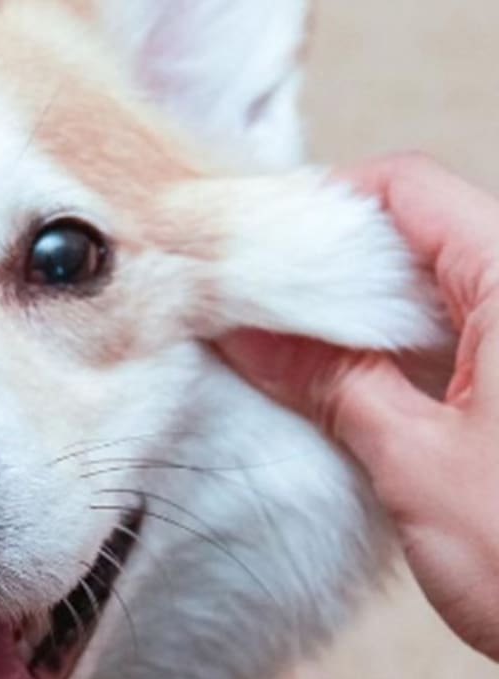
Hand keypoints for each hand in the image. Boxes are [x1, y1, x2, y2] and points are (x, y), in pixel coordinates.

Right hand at [219, 154, 498, 660]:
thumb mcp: (415, 461)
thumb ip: (331, 381)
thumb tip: (249, 335)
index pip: (410, 189)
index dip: (324, 202)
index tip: (256, 245)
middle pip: (422, 232)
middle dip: (330, 264)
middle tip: (253, 304)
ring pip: (438, 289)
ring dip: (359, 315)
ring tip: (283, 348)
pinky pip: (458, 340)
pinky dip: (397, 353)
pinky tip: (343, 386)